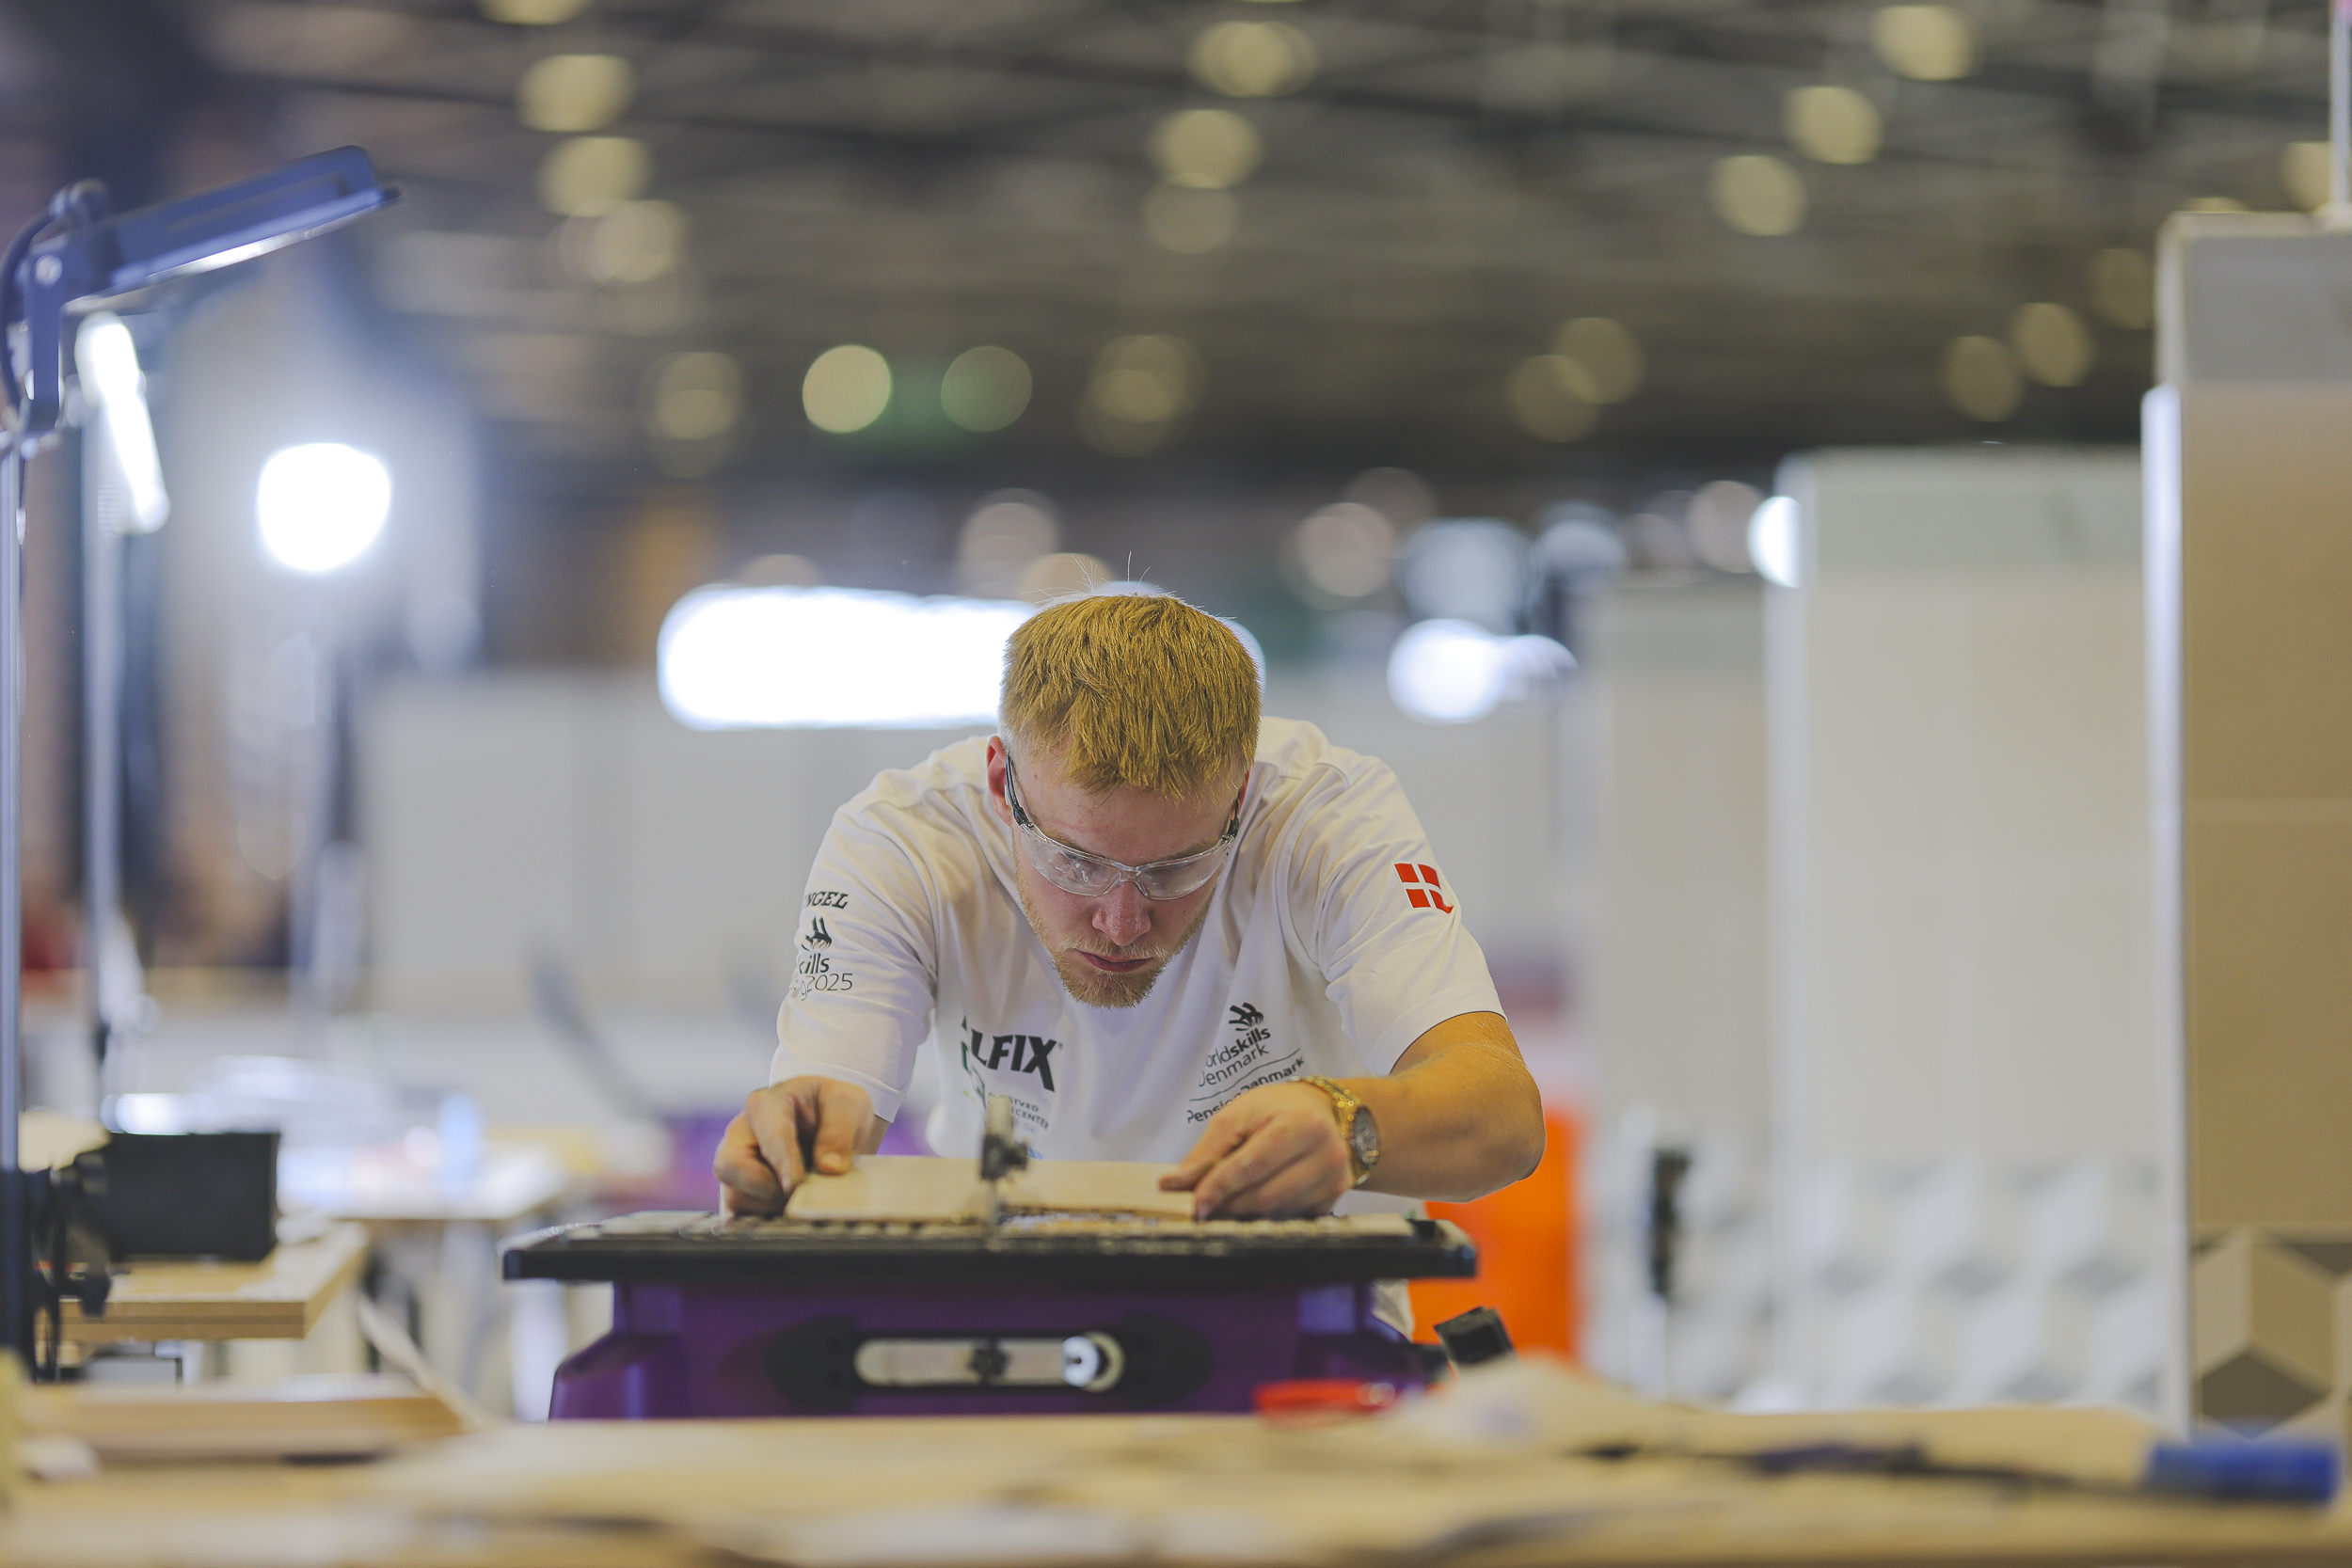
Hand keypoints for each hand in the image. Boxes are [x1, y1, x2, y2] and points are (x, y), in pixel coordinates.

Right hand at [714, 1077, 874, 1215]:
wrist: (832, 1121)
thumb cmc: (833, 1106)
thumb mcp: (847, 1103)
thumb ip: (839, 1130)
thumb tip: (829, 1167)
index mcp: (765, 1105)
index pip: (769, 1137)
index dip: (782, 1163)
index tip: (794, 1185)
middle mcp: (741, 1135)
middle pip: (729, 1167)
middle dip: (764, 1187)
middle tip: (799, 1192)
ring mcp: (738, 1166)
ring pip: (735, 1197)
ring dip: (771, 1205)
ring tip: (805, 1197)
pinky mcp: (743, 1192)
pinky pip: (744, 1215)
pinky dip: (769, 1219)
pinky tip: (795, 1213)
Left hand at [1159, 1081, 1348, 1219]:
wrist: (1320, 1110)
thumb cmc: (1275, 1109)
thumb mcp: (1237, 1116)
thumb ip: (1206, 1151)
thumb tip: (1174, 1184)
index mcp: (1301, 1125)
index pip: (1253, 1166)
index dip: (1220, 1187)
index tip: (1195, 1203)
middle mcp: (1326, 1155)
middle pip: (1265, 1195)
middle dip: (1229, 1205)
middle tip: (1204, 1207)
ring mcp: (1334, 1180)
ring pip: (1277, 1212)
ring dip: (1244, 1213)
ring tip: (1225, 1204)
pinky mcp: (1335, 1198)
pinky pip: (1291, 1217)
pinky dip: (1265, 1215)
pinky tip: (1252, 1203)